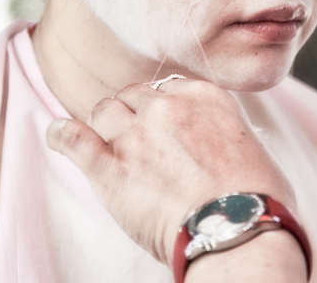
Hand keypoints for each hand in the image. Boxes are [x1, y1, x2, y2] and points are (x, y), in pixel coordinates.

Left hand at [46, 79, 295, 268]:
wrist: (240, 229)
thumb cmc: (256, 195)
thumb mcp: (248, 143)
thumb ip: (220, 128)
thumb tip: (213, 137)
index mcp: (203, 96)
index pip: (167, 86)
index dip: (160, 105)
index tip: (160, 121)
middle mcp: (167, 106)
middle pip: (133, 95)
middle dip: (133, 112)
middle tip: (137, 137)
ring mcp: (137, 134)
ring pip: (104, 110)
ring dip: (105, 124)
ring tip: (108, 142)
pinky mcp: (112, 167)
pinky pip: (72, 138)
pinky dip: (62, 135)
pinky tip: (59, 136)